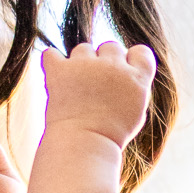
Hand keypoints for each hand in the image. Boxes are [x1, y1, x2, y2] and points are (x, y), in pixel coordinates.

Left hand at [41, 40, 156, 146]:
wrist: (84, 146)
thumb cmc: (111, 135)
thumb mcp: (135, 111)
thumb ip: (133, 86)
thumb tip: (125, 70)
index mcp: (137, 78)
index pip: (141, 52)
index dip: (130, 61)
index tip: (122, 75)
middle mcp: (114, 66)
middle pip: (111, 46)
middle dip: (104, 61)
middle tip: (96, 86)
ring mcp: (86, 66)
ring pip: (83, 49)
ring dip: (80, 63)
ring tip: (76, 88)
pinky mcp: (60, 70)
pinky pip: (52, 53)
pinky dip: (52, 62)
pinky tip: (57, 77)